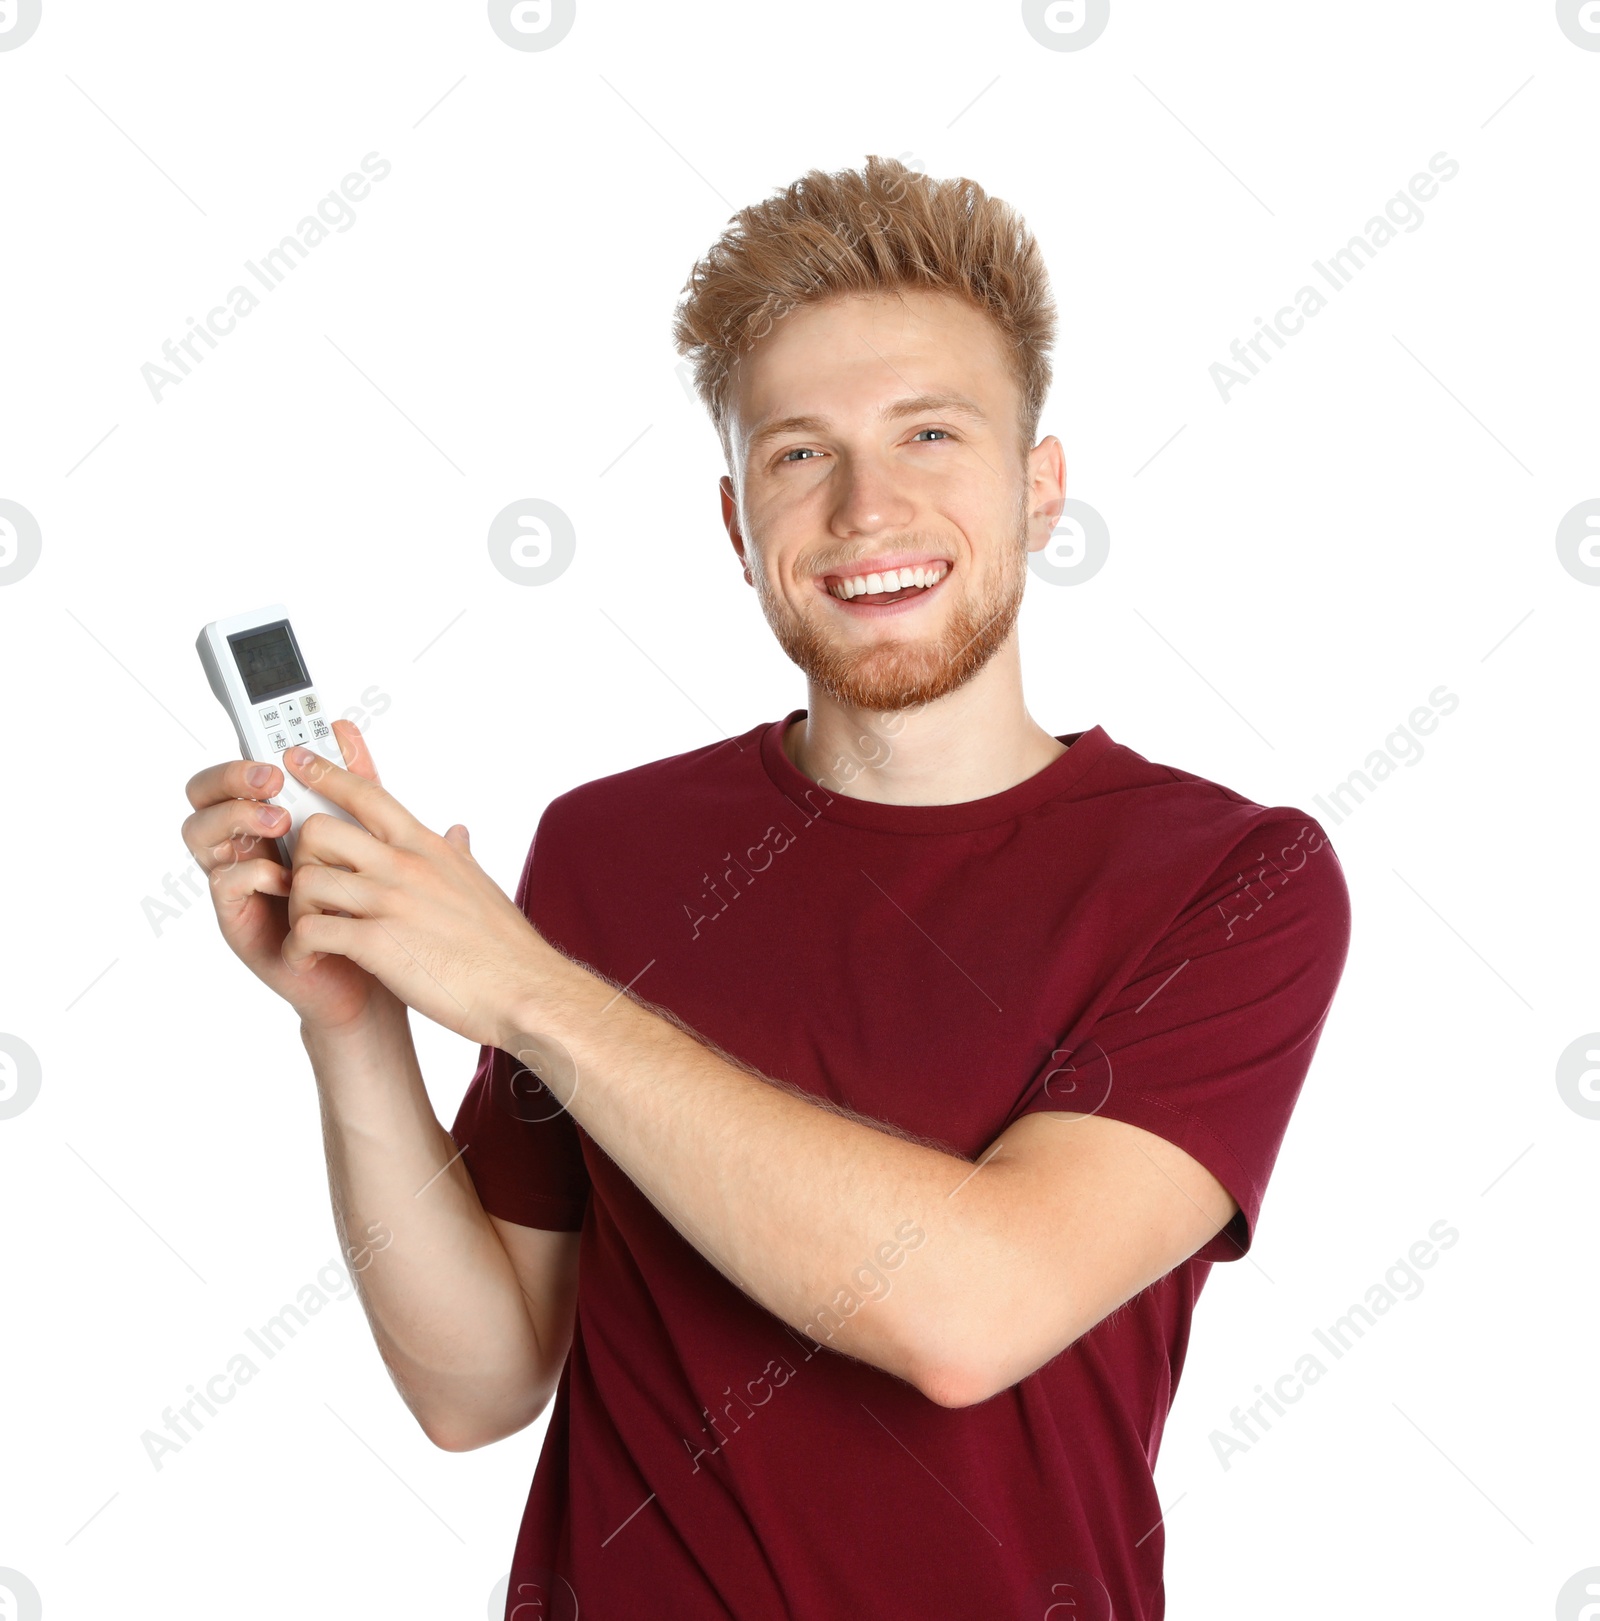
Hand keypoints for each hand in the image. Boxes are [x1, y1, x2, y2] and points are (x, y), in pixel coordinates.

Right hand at [181, 720, 404, 1033]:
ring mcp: (237, 882)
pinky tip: (284, 876)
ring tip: (278, 820)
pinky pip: (223, 884)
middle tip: (271, 777)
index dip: (246, 749)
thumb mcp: (369, 834)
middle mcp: (246, 845)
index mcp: (273, 818)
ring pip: (200, 833)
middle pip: (203, 795)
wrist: (377, 974)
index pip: (238, 771)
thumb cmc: (367, 904)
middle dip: (229, 776)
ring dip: (236, 818)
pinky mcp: (240, 921)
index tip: (281, 741)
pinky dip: (251, 872)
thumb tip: (345, 728)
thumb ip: (356, 785)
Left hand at [278, 744, 555, 1047]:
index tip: (299, 762)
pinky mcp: (378, 944)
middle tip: (309, 890)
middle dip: (302, 859)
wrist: (523, 989)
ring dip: (296, 910)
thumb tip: (457, 832)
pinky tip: (312, 960)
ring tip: (310, 935)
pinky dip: (300, 949)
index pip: (368, 794)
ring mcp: (391, 902)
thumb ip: (458, 855)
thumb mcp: (480, 884)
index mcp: (427, 847)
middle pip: (320, 831)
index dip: (326, 773)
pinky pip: (310, 932)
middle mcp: (405, 866)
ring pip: (306, 882)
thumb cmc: (504, 945)